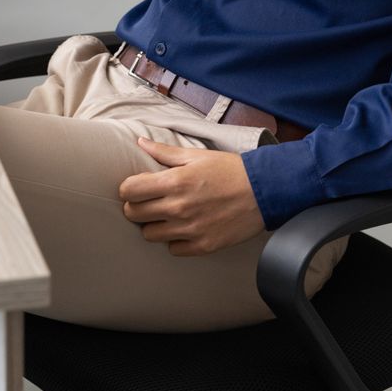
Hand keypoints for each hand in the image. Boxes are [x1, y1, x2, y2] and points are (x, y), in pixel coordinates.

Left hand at [119, 137, 265, 255]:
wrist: (263, 191)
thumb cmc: (229, 170)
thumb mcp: (197, 155)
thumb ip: (165, 152)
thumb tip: (140, 142)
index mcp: (175, 181)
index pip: (129, 191)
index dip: (129, 188)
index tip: (137, 187)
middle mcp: (178, 207)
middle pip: (133, 214)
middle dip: (136, 206)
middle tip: (149, 201)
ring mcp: (189, 229)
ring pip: (149, 235)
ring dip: (154, 224)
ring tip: (167, 215)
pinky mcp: (202, 246)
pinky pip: (173, 249)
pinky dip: (175, 240)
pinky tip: (184, 227)